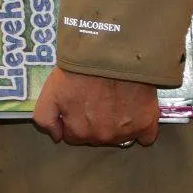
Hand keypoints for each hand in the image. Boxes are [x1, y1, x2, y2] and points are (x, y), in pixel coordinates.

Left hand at [32, 69, 160, 146]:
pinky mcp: (146, 125)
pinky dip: (140, 128)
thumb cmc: (78, 71)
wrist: (110, 54)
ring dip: (116, 125)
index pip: (74, 136)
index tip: (80, 103)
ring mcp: (125, 133)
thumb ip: (46, 118)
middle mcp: (102, 138)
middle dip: (94, 122)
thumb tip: (57, 137)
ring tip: (115, 100)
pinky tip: (135, 111)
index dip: (75, 119)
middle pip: (96, 137)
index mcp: (78, 132)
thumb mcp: (50, 92)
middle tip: (98, 98)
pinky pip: (145, 137)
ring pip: (119, 137)